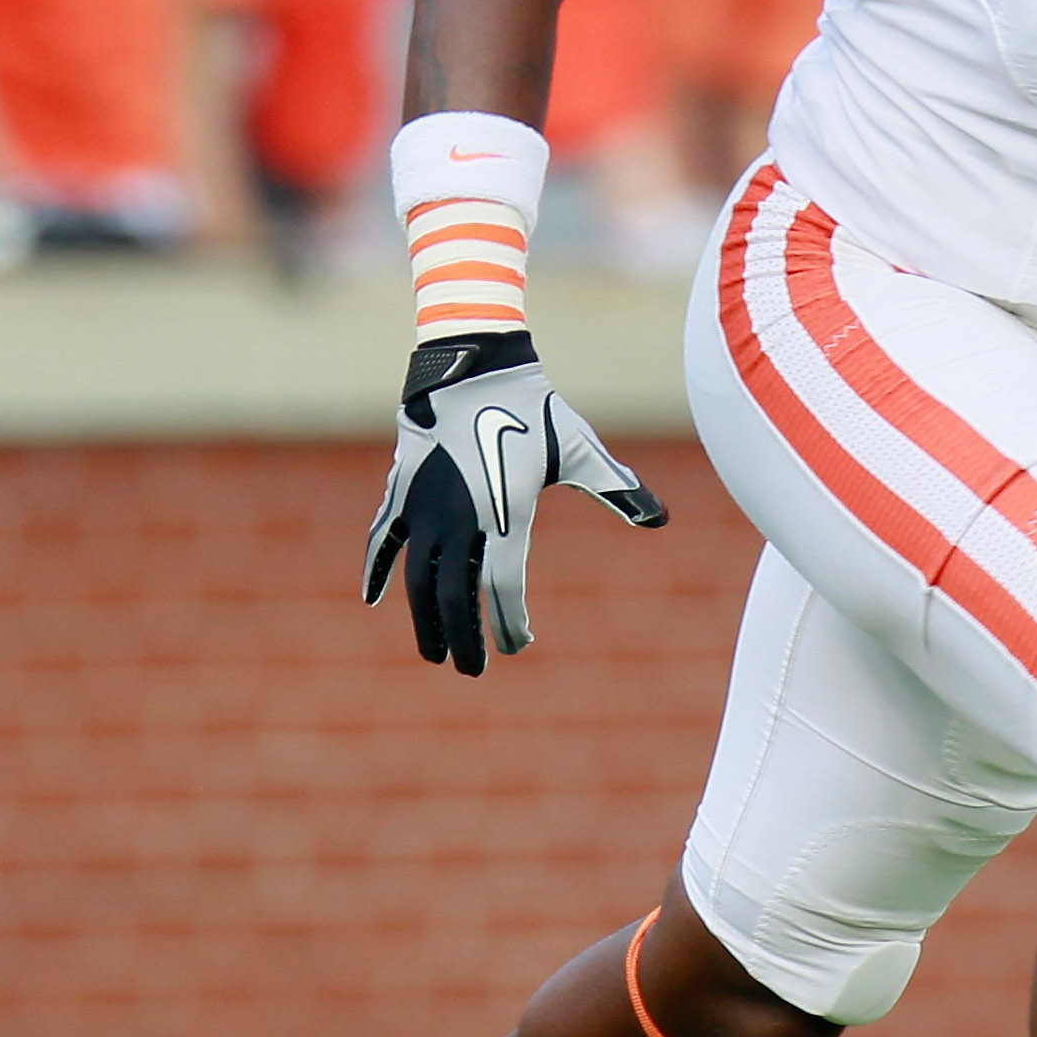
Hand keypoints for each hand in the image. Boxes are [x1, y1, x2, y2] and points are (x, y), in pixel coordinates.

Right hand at [364, 331, 666, 674]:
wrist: (476, 367)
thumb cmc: (535, 411)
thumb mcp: (581, 451)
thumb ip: (617, 489)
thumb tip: (661, 518)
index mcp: (506, 514)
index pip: (503, 587)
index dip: (508, 622)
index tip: (519, 644)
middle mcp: (462, 518)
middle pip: (456, 596)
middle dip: (464, 637)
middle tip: (473, 669)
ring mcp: (426, 506)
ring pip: (418, 578)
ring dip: (424, 618)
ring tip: (434, 651)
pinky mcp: (403, 491)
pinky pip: (383, 539)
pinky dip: (376, 569)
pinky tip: (374, 599)